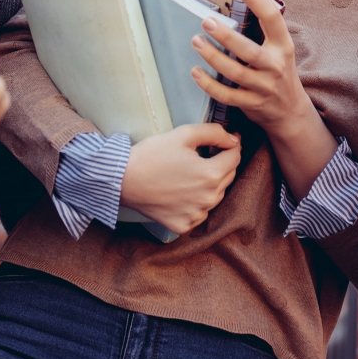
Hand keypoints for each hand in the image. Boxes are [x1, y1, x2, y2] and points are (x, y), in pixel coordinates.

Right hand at [121, 123, 241, 233]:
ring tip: (190, 172)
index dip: (232, 144)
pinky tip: (182, 190)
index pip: (235, 156)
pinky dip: (196, 201)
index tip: (227, 139)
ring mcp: (197, 215)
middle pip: (228, 175)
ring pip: (216, 194)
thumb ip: (214, 133)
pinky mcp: (184, 226)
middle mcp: (209, 199)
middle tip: (204, 153)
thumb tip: (233, 139)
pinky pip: (200, 212)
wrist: (122, 180)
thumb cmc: (151, 155)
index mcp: (212, 175)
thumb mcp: (184, 134)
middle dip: (221, 162)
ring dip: (210, 182)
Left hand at [190, 0, 313, 139]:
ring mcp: (263, 87)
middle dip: (226, 36)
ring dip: (213, 57)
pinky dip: (209, 85)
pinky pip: (227, 95)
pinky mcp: (251, 104)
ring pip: (235, 73)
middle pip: (249, 51)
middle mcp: (275, 66)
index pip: (272, 17)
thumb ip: (266, 10)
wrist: (290, 111)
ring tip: (196, 41)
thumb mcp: (280, 42)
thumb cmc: (281, 69)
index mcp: (283, 45)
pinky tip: (195, 72)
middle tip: (206, 20)